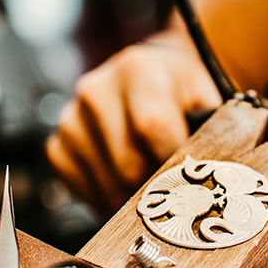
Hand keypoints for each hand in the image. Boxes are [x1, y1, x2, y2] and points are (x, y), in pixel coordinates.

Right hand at [45, 37, 219, 215]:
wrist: (152, 75)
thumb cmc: (182, 91)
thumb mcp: (206, 96)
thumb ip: (209, 129)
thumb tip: (207, 172)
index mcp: (137, 68)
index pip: (152, 126)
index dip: (175, 160)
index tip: (192, 176)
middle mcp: (96, 90)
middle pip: (129, 164)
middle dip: (159, 187)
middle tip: (179, 189)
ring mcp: (71, 120)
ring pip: (108, 185)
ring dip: (136, 198)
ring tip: (157, 186)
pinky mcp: (58, 147)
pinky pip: (84, 191)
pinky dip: (111, 199)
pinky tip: (129, 184)